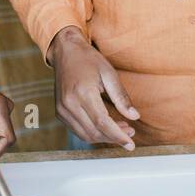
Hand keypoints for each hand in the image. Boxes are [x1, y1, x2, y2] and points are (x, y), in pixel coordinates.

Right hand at [47, 26, 137, 148]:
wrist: (65, 52)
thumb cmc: (88, 60)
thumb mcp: (109, 74)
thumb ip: (121, 97)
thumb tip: (134, 116)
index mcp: (83, 92)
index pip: (102, 122)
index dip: (118, 135)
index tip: (131, 143)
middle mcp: (69, 104)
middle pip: (94, 132)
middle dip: (114, 137)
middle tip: (130, 133)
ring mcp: (62, 109)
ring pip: (85, 135)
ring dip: (104, 137)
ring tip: (121, 130)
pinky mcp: (60, 112)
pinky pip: (78, 130)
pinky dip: (93, 133)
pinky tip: (106, 126)